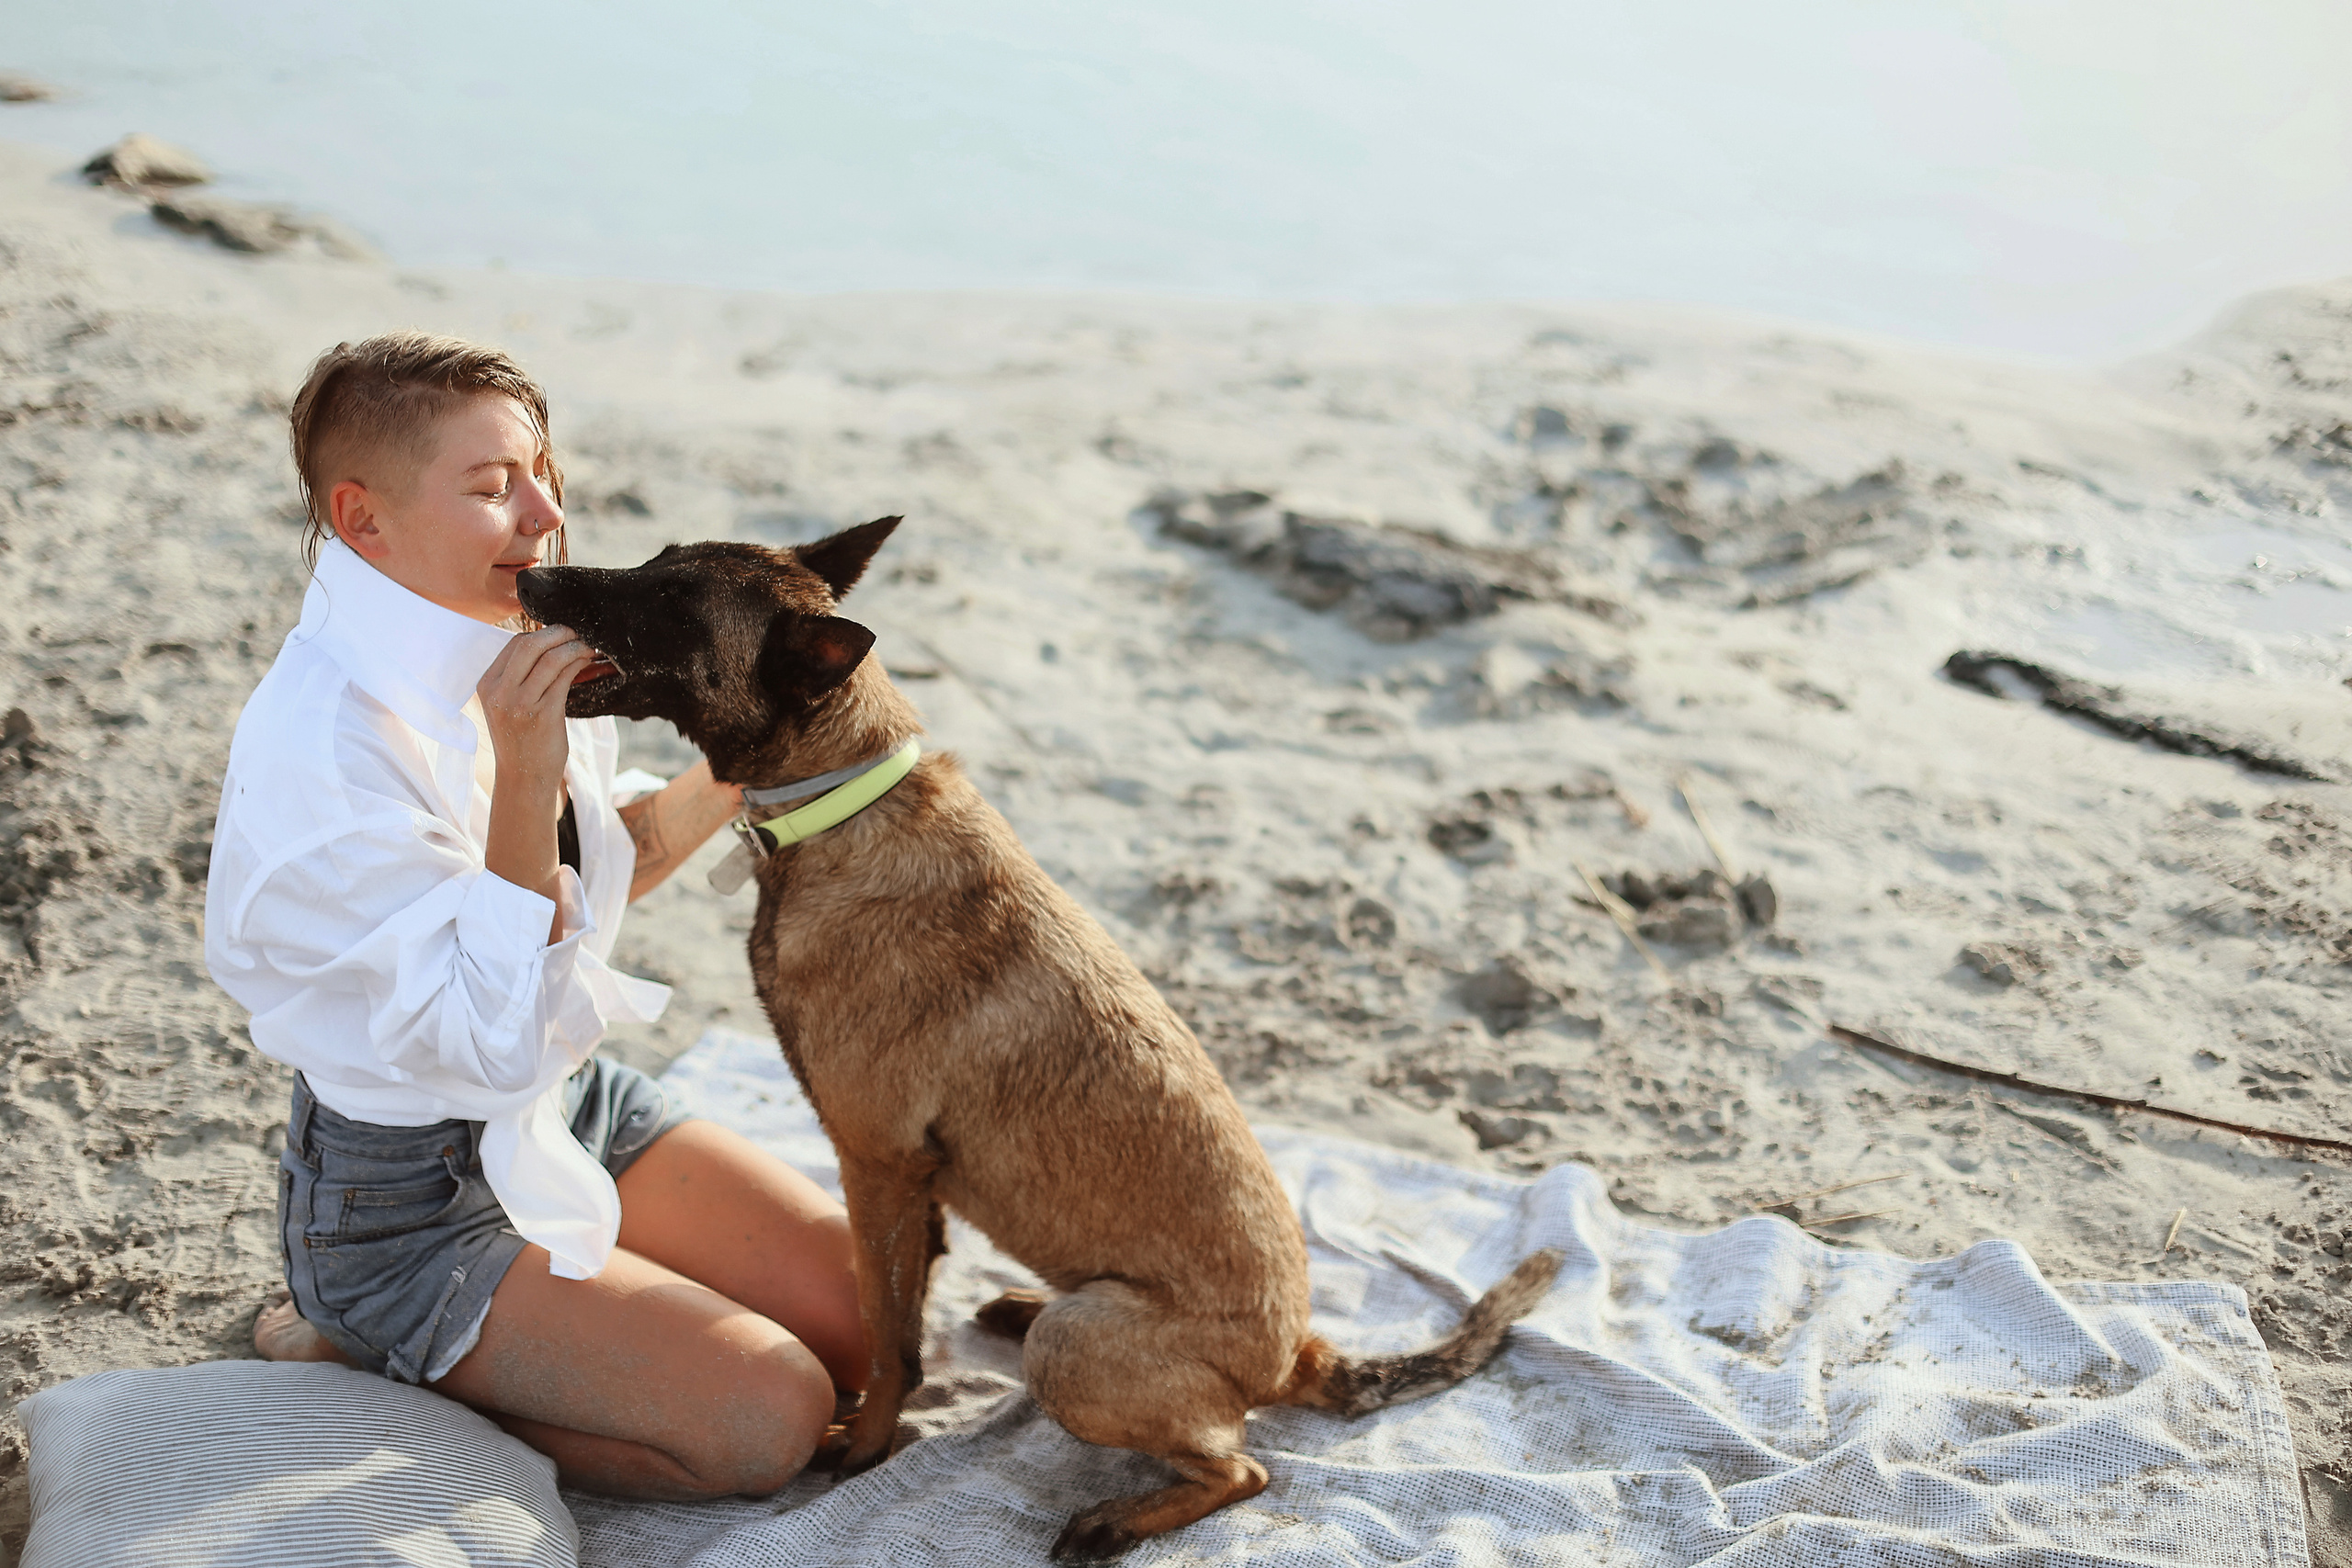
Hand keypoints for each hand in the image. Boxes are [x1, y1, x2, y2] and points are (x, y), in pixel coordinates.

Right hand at [475, 626, 597, 790]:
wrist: (524, 778)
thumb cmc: (521, 740)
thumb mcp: (508, 705)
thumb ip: (519, 677)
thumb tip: (550, 645)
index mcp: (487, 684)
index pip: (514, 644)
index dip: (541, 633)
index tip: (561, 633)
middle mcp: (500, 692)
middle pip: (530, 644)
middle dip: (559, 633)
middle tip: (578, 631)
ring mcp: (520, 703)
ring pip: (551, 658)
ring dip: (575, 646)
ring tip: (589, 645)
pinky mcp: (544, 714)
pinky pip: (565, 677)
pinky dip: (579, 663)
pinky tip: (588, 661)